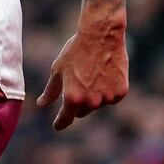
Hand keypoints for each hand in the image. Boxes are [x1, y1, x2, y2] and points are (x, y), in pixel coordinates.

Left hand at [36, 0, 128, 130]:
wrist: (101, 37)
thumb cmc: (76, 52)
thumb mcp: (58, 70)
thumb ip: (51, 91)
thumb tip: (42, 104)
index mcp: (73, 98)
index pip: (66, 118)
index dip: (60, 123)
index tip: (57, 126)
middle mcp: (91, 102)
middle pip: (82, 112)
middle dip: (77, 103)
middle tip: (77, 83)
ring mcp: (108, 98)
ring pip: (97, 104)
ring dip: (93, 96)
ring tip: (91, 74)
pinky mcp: (121, 92)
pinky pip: (111, 98)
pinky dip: (108, 91)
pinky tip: (104, 74)